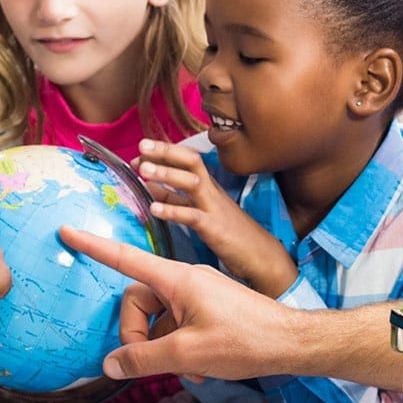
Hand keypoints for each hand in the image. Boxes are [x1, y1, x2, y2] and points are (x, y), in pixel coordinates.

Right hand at [59, 226, 302, 383]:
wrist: (292, 343)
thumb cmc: (246, 341)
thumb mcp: (187, 354)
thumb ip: (143, 358)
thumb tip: (111, 364)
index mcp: (177, 278)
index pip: (125, 258)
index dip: (94, 246)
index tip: (68, 230)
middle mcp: (185, 280)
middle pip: (138, 301)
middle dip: (138, 336)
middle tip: (153, 363)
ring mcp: (198, 294)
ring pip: (159, 319)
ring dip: (163, 348)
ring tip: (188, 372)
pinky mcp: (209, 309)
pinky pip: (178, 325)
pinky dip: (180, 348)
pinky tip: (198, 371)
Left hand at [136, 139, 297, 297]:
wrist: (262, 256)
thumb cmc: (230, 234)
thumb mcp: (200, 211)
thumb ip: (176, 198)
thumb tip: (149, 186)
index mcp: (208, 187)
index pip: (187, 160)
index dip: (165, 152)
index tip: (140, 151)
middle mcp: (211, 192)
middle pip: (191, 162)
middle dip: (166, 152)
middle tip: (141, 147)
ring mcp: (214, 208)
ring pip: (192, 183)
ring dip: (167, 174)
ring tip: (143, 172)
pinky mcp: (215, 228)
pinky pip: (193, 216)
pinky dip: (173, 211)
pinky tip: (154, 209)